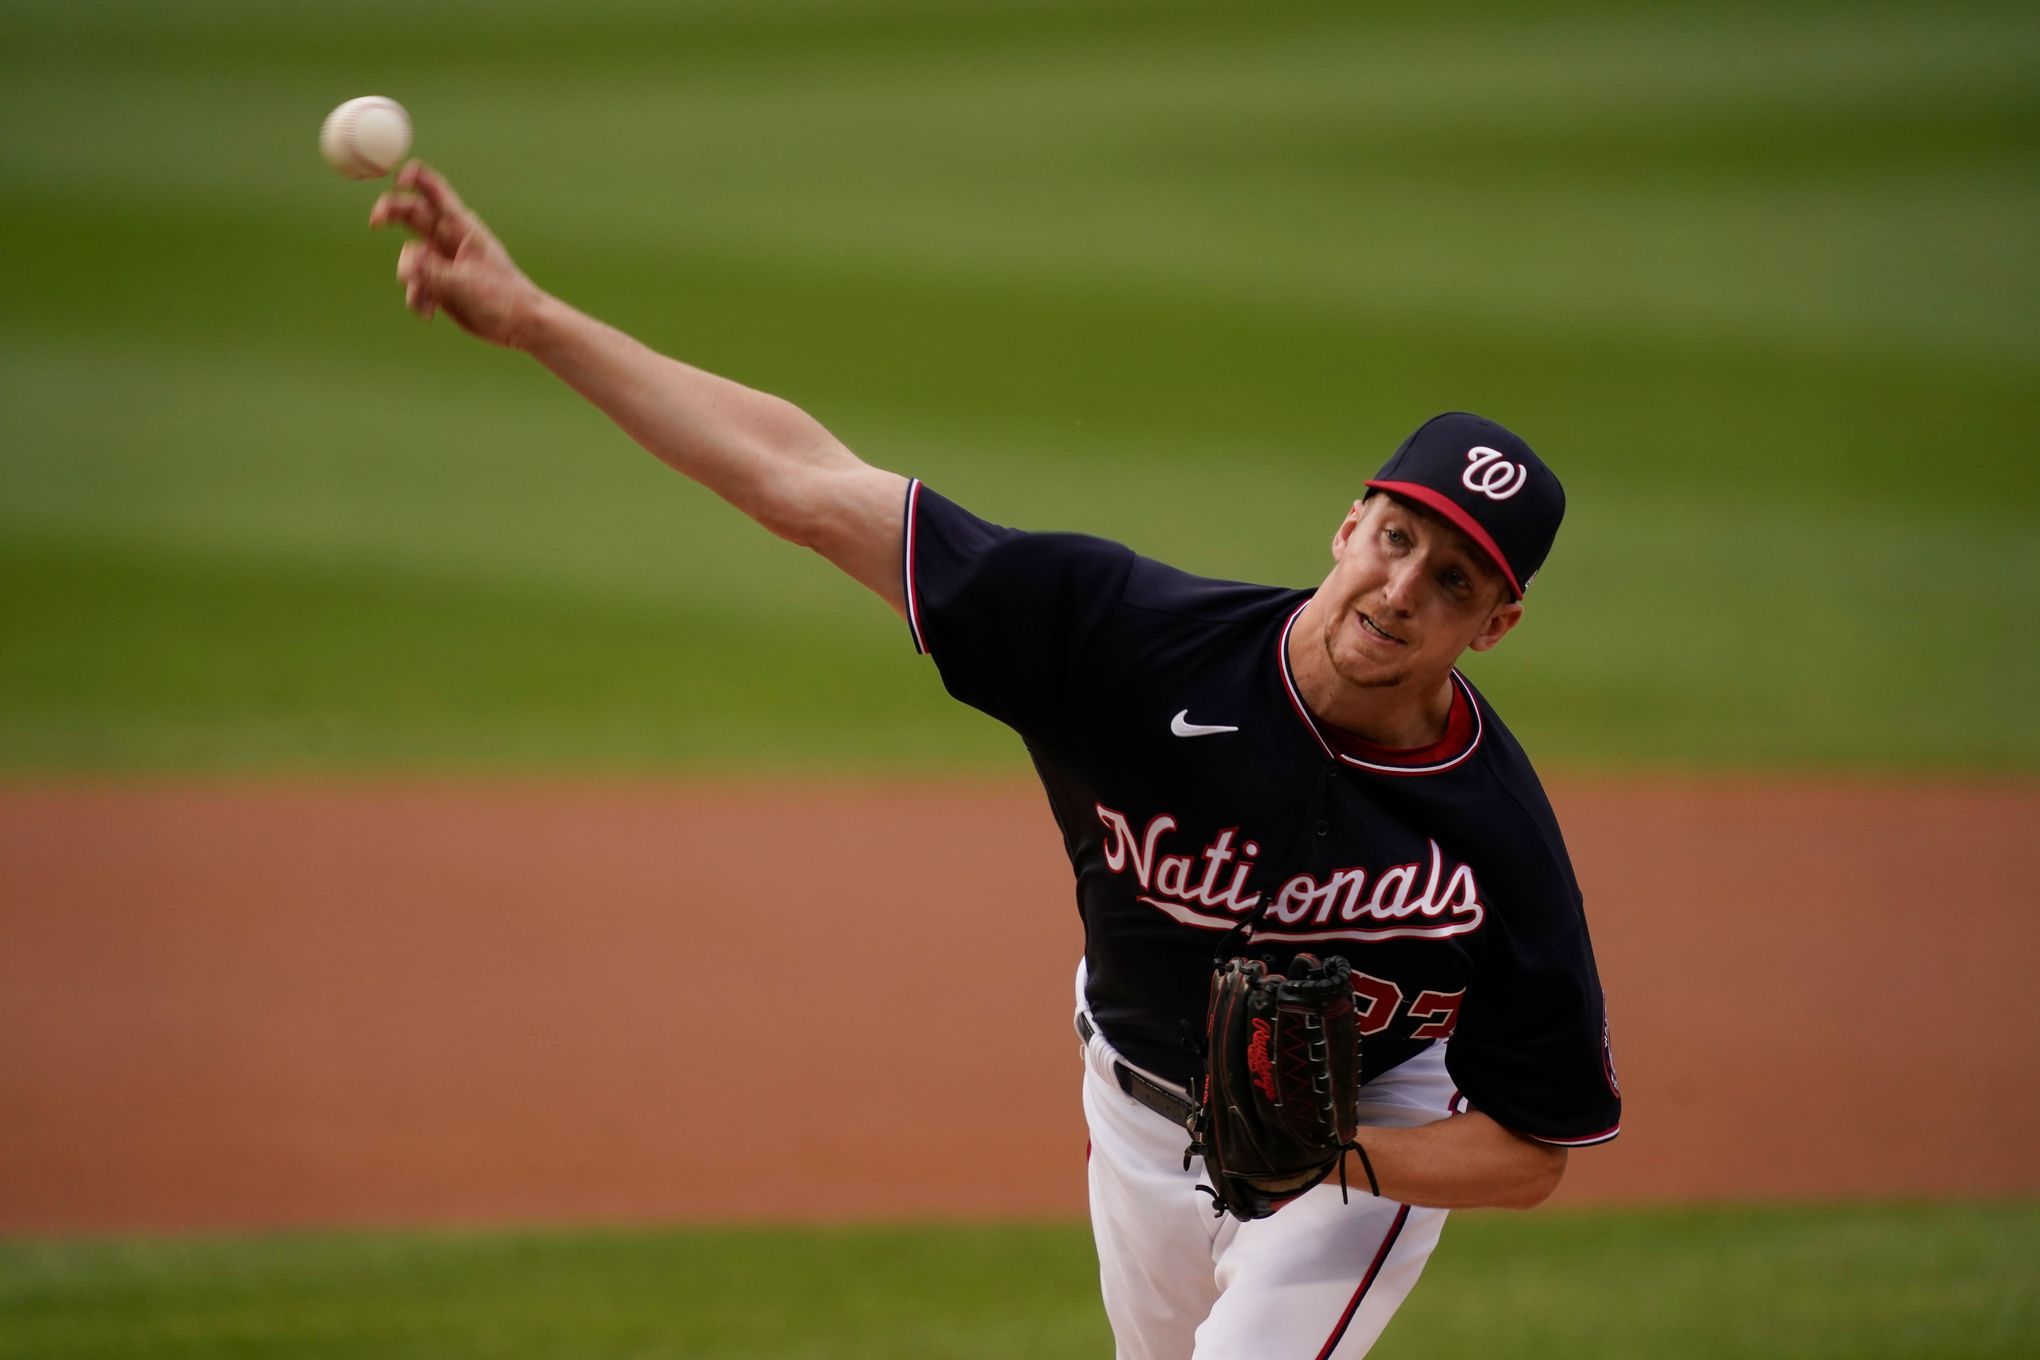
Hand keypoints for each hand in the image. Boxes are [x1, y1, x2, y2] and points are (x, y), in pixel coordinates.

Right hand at [369, 161, 546, 349]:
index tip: (398, 178)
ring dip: (411, 278)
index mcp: (462, 228)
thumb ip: (433, 272)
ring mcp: (441, 261)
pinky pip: (414, 285)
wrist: (518, 325)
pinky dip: (417, 299)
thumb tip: (405, 263)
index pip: (435, 192)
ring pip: (408, 257)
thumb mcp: (466, 283)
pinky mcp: (437, 283)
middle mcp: (448, 239)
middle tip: (374, 221)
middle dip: (390, 212)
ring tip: (429, 298)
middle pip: (410, 213)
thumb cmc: (503, 297)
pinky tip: (430, 313)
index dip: (415, 177)